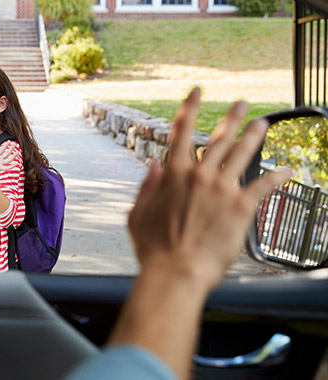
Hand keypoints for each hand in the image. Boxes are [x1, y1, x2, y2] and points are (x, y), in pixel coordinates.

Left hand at [0, 141, 17, 180]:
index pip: (2, 149)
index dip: (6, 145)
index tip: (9, 141)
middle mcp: (0, 160)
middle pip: (7, 153)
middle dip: (11, 148)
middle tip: (15, 144)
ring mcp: (0, 164)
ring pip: (8, 160)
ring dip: (13, 156)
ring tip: (17, 152)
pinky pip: (6, 167)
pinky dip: (11, 166)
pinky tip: (16, 164)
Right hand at [128, 88, 290, 291]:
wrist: (175, 272)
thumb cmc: (153, 248)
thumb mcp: (136, 215)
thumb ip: (145, 188)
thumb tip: (152, 166)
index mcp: (172, 174)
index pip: (182, 132)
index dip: (190, 108)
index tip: (197, 93)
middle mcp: (199, 175)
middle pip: (219, 138)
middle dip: (231, 118)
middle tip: (241, 104)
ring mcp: (221, 189)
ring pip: (242, 154)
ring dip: (254, 136)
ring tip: (263, 123)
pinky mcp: (240, 208)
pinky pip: (263, 186)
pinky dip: (276, 176)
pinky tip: (287, 170)